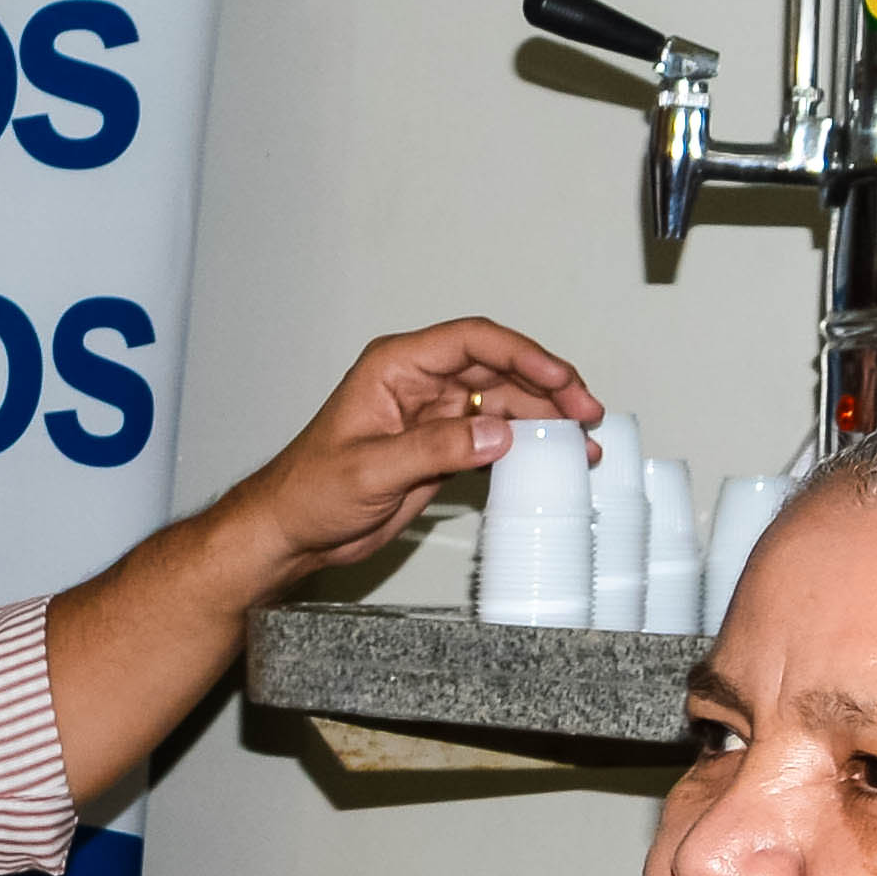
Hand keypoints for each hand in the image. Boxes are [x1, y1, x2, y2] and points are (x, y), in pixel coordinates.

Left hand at [211, 319, 603, 585]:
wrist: (291, 533)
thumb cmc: (308, 492)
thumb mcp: (371, 470)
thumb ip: (435, 449)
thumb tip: (495, 434)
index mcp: (395, 367)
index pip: (471, 342)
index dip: (522, 354)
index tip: (559, 377)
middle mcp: (418, 384)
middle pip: (497, 369)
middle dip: (546, 387)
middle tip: (585, 410)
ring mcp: (433, 415)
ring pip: (502, 403)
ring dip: (543, 418)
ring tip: (581, 438)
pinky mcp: (440, 448)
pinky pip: (492, 436)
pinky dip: (525, 445)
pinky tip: (553, 455)